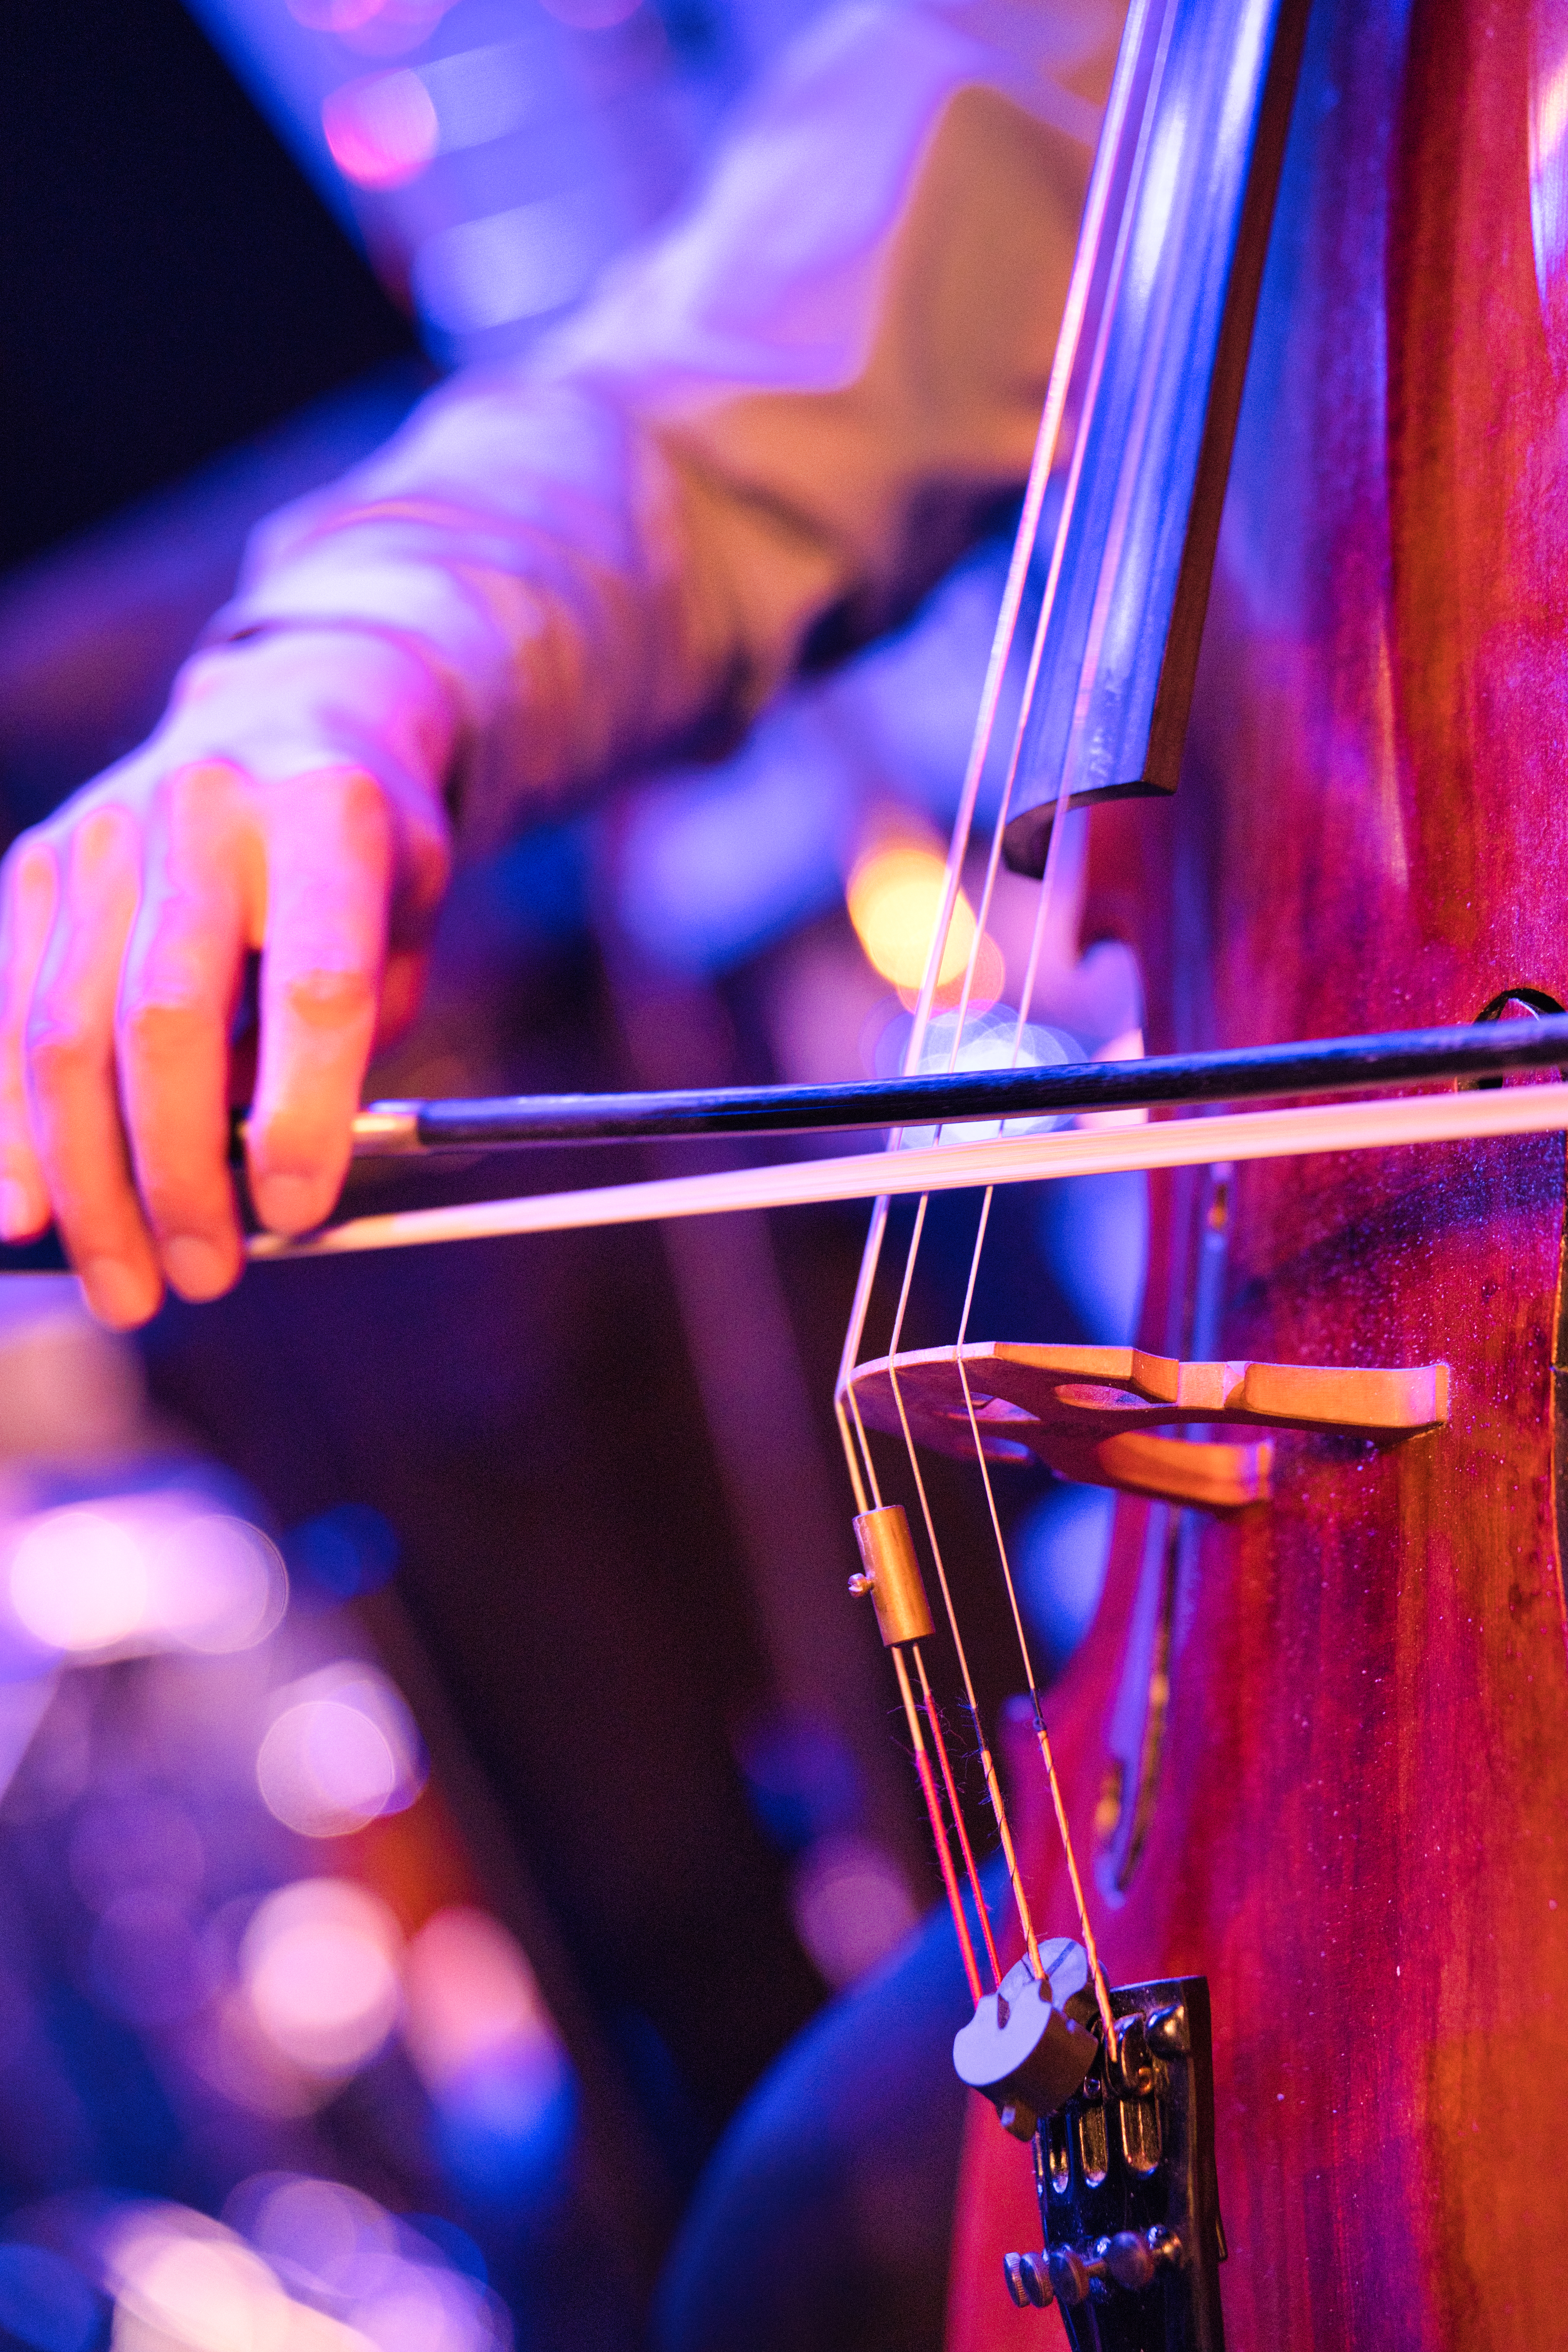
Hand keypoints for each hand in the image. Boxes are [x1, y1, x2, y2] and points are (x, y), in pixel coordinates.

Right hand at [0, 629, 454, 1327]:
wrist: (290, 716)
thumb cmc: (359, 859)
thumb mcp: (403, 928)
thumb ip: (349, 1042)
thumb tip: (263, 1181)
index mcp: (326, 815)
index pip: (312, 985)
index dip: (302, 1112)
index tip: (295, 1213)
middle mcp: (203, 810)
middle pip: (165, 1020)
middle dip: (176, 1172)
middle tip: (203, 1278)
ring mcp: (100, 834)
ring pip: (64, 1034)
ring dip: (88, 1180)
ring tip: (125, 1284)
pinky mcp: (33, 864)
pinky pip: (4, 1016)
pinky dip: (9, 1128)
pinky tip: (26, 1213)